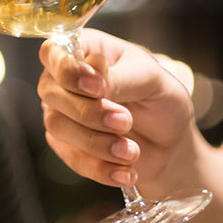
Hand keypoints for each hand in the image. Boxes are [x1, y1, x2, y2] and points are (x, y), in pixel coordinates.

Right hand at [36, 29, 196, 189]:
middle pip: (51, 92)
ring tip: (132, 151)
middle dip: (89, 112)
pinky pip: (72, 158)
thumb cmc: (160, 99)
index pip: (53, 52)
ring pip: (58, 126)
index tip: (98, 87)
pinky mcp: (67, 146)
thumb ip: (120, 76)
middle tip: (126, 121)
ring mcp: (62, 113)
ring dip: (96, 142)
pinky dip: (100, 168)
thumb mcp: (151, 80)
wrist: (170, 143)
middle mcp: (64, 80)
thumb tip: (93, 75)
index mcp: (84, 51)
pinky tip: (127, 171)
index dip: (68, 70)